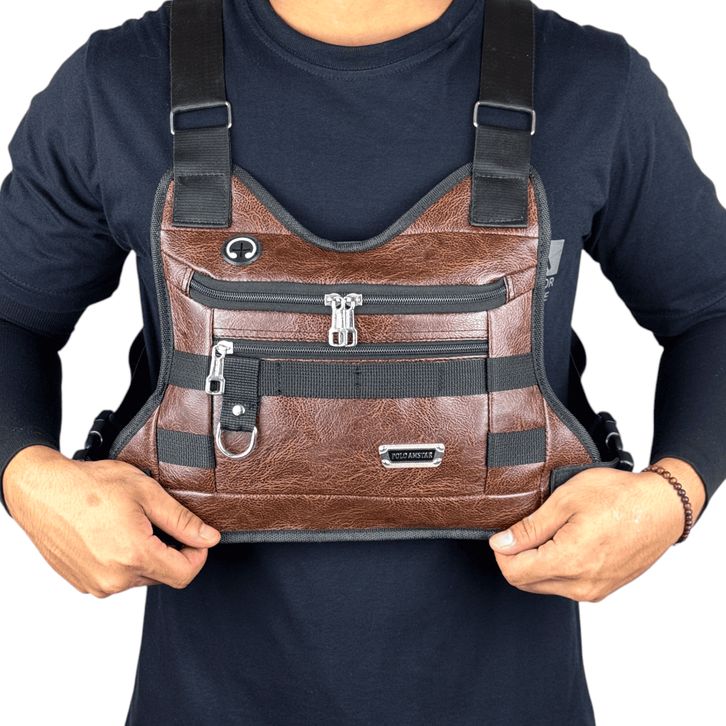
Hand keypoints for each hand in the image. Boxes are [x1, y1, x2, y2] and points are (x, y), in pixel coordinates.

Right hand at [3, 445, 220, 597]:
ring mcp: (96, 584)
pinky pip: (117, 577)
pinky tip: (114, 533)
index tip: (196, 537)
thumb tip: (209, 538)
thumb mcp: (147, 493)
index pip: (185, 574)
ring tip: (131, 524)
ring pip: (141, 577)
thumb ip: (182, 520)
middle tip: (157, 520)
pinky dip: (124, 559)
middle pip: (164, 575)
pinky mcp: (84, 583)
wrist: (42, 491)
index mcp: (134, 556)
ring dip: (146, 555)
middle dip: (170, 550)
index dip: (198, 554)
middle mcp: (114, 579)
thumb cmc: (90, 486)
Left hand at [488, 457, 705, 601]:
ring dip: (537, 563)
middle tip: (528, 529)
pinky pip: (566, 585)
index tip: (506, 533)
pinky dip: (557, 567)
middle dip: (517, 558)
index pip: (513, 573)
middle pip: (526, 582)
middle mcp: (581, 586)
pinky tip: (568, 542)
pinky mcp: (603, 589)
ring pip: (545, 585)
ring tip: (553, 532)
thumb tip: (502, 544)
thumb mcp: (565, 500)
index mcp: (569, 562)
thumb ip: (530, 528)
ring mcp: (594, 591)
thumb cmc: (618, 497)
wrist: (662, 507)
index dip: (502, 552)